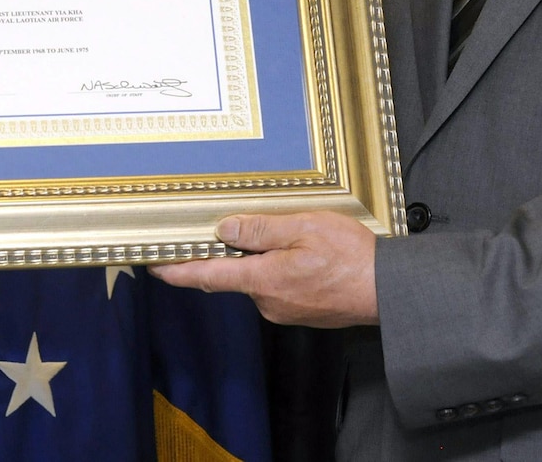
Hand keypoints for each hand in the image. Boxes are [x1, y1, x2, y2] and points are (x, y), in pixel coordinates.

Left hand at [150, 212, 378, 326]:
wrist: (387, 291)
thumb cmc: (351, 257)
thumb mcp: (303, 228)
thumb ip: (261, 231)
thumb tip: (224, 232)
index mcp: (263, 280)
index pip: (207, 277)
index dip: (177, 271)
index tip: (153, 266)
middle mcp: (268, 301)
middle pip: (233, 276)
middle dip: (227, 255)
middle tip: (226, 228)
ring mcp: (284, 310)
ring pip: (257, 280)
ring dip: (258, 260)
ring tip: (280, 235)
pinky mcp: (300, 312)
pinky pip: (276, 287)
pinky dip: (276, 270)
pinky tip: (296, 254)